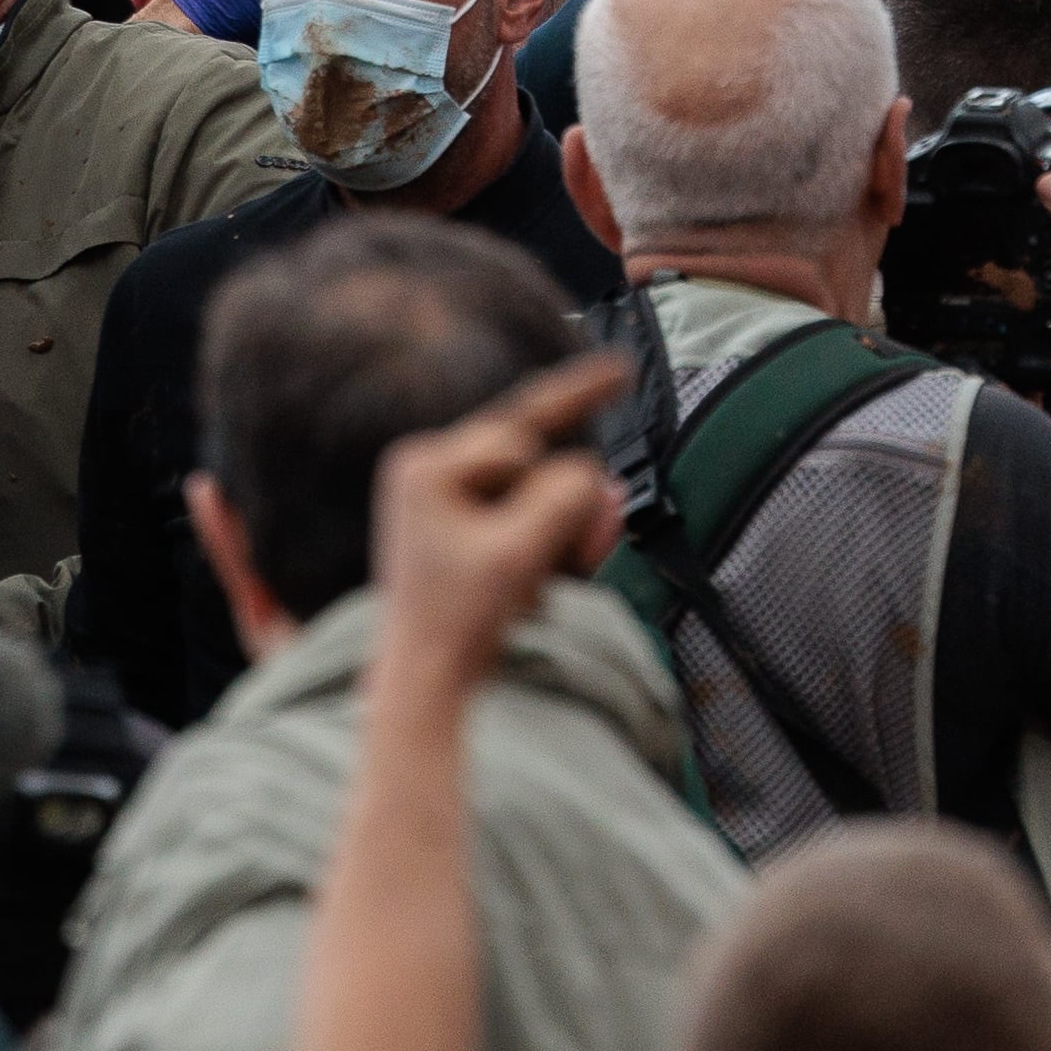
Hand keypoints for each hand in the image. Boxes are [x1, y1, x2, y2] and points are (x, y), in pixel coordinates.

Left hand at [366, 351, 630, 688]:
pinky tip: (537, 588)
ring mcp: (438, 497)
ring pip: (532, 488)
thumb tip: (593, 476)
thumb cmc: (458, 621)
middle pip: (532, 459)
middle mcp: (426, 470)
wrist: (427, 682)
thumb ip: (563, 499)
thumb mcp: (519, 552)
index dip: (576, 420)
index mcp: (427, 466)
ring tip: (559, 579)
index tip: (624, 368)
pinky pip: (521, 513)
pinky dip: (542, 545)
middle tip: (590, 554)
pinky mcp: (455, 525)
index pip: (523, 437)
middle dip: (568, 504)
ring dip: (559, 531)